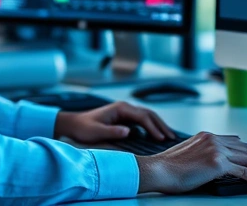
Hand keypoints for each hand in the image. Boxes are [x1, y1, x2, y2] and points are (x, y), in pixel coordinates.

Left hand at [53, 101, 174, 143]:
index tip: (161, 139)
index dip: (153, 128)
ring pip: (147, 116)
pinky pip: (142, 121)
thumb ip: (112, 132)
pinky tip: (156, 135)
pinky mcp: (124, 118)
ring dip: (158, 125)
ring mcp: (125, 112)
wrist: (74, 125)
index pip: (143, 117)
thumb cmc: (84, 128)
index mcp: (120, 109)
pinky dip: (151, 127)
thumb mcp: (96, 132)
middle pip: (149, 114)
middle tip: (171, 137)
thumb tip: (129, 132)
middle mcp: (125, 108)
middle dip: (161, 125)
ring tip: (168, 136)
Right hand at [135, 132, 246, 193]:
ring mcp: (216, 149)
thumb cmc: (168, 168)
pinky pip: (245, 171)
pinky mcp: (217, 162)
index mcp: (207, 136)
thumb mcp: (189, 155)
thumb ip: (205, 154)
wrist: (158, 170)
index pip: (237, 142)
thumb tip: (220, 165)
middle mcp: (214, 139)